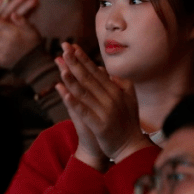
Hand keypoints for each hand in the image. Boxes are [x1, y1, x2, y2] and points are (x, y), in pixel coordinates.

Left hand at [55, 43, 150, 163]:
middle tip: (63, 47)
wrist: (131, 147)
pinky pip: (84, 111)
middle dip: (75, 61)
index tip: (72, 46)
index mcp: (116, 91)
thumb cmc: (127, 122)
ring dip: (72, 79)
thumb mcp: (127, 99)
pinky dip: (74, 102)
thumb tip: (105, 70)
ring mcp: (106, 111)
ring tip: (61, 66)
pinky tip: (63, 93)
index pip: (96, 71)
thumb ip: (118, 84)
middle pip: (89, 77)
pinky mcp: (100, 125)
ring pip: (85, 92)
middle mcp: (112, 98)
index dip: (84, 58)